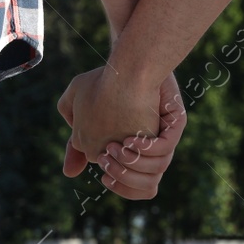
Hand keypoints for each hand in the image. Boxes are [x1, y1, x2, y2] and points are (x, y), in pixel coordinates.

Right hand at [58, 69, 186, 199]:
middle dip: (122, 174)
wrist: (126, 59)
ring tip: (115, 147)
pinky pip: (165, 147)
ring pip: (157, 168)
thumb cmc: (103, 83)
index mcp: (135, 151)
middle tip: (107, 154)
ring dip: (133, 164)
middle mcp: (153, 147)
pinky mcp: (174, 122)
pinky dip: (146, 148)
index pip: (130, 185)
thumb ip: (74, 143)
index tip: (101, 163)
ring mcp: (165, 135)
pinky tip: (130, 138)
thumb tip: (70, 173)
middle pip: (144, 182)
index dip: (115, 180)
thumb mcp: (79, 111)